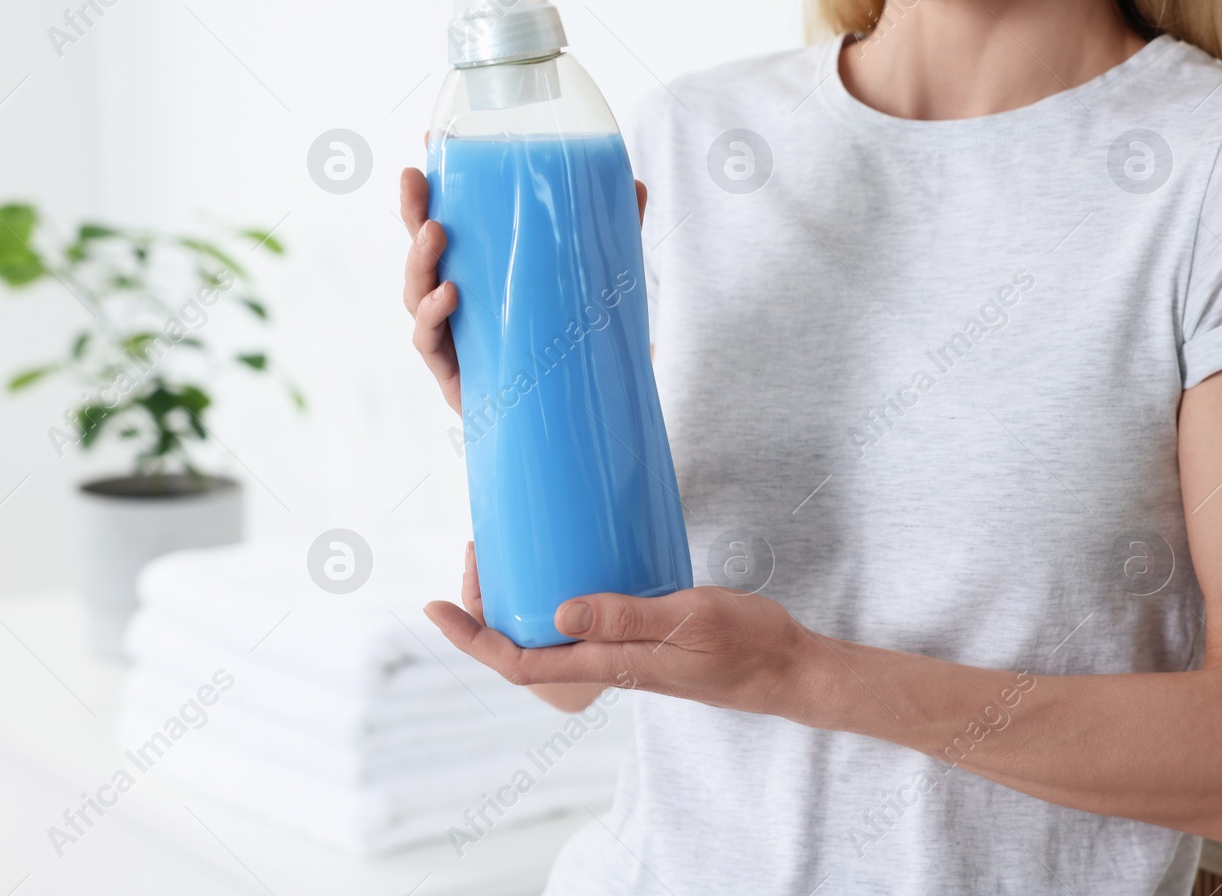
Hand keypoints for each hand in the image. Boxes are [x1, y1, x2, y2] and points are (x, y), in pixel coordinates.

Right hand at [399, 163, 647, 413]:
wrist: (574, 417)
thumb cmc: (569, 344)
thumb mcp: (591, 284)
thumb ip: (611, 237)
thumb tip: (635, 184)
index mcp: (480, 268)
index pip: (447, 217)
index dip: (432, 185)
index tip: (428, 146)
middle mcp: (455, 296)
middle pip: (420, 248)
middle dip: (411, 211)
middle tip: (414, 181)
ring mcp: (450, 335)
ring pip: (415, 291)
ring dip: (418, 260)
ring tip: (436, 234)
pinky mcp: (453, 373)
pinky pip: (428, 341)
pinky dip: (432, 316)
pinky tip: (449, 296)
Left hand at [424, 571, 815, 719]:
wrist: (788, 668)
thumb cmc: (745, 644)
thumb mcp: (688, 619)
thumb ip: (627, 617)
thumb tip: (560, 612)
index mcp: (610, 663)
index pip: (519, 661)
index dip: (471, 639)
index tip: (434, 608)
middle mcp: (606, 663)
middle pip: (521, 649)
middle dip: (483, 609)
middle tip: (473, 553)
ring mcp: (621, 654)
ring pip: (546, 638)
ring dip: (513, 604)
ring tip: (498, 557)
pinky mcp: (638, 639)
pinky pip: (577, 627)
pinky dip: (551, 599)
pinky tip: (557, 570)